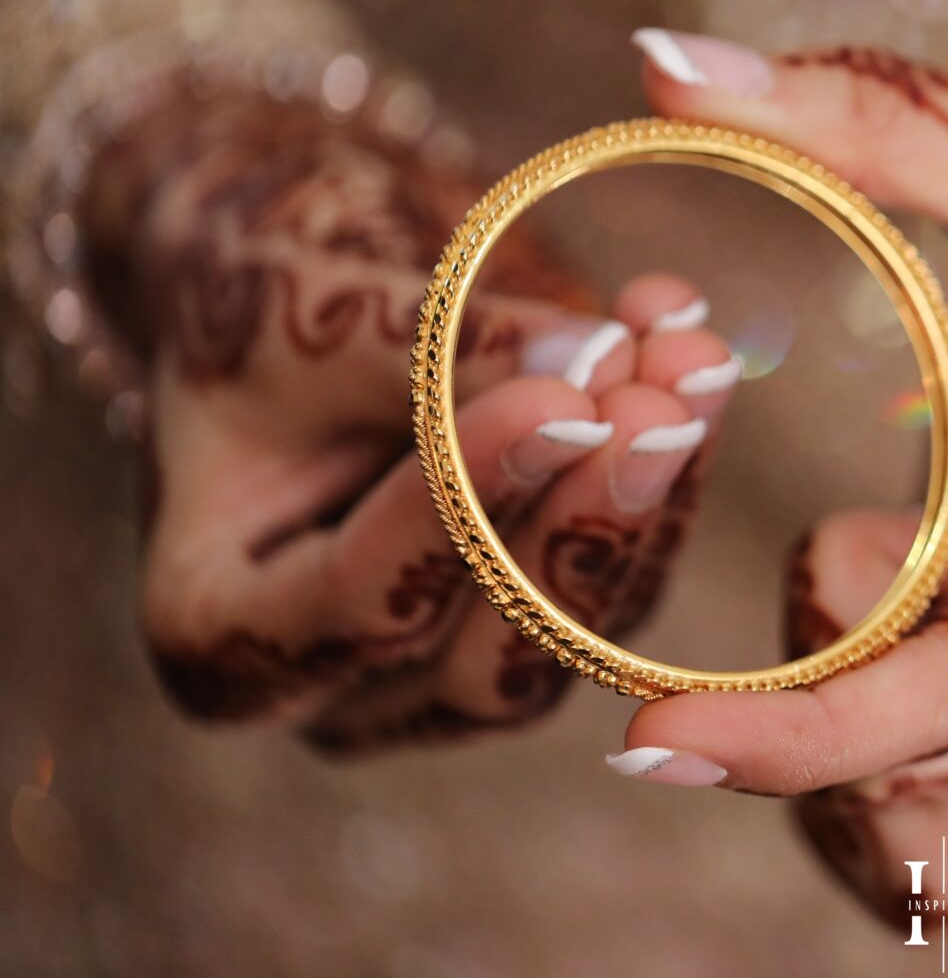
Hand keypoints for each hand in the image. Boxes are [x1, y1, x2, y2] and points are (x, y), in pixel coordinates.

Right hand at [92, 80, 741, 746]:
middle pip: (489, 659)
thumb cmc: (258, 303)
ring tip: (690, 359)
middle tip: (655, 408)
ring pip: (584, 625)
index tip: (556, 399)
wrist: (298, 289)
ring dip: (654, 490)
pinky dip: (676, 463)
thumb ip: (439, 349)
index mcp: (222, 639)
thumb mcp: (309, 311)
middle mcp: (346, 688)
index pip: (359, 598)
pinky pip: (634, 568)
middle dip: (580, 530)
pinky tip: (694, 353)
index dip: (465, 502)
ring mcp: (458, 666)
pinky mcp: (555, 618)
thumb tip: (596, 364)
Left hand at [624, 32, 947, 915]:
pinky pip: (945, 763)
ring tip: (867, 540)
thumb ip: (862, 116)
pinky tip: (880, 570)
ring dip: (846, 716)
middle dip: (814, 693)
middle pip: (931, 781)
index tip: (646, 738)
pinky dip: (872, 713)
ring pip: (938, 809)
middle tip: (825, 522)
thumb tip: (658, 66)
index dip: (799, 732)